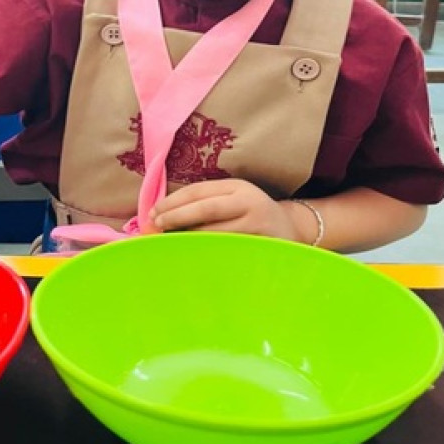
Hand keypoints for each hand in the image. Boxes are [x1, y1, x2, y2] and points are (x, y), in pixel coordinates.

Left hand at [149, 179, 298, 240]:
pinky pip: (225, 252)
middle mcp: (249, 203)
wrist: (290, 230)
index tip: (153, 212)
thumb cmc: (249, 214)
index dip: (173, 201)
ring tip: (168, 242)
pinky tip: (191, 256)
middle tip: (156, 225)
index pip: (199, 191)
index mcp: (238, 187)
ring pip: (214, 234)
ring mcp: (257, 227)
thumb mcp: (232, 199)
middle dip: (177, 217)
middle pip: (206, 209)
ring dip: (187, 239)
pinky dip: (205, 254)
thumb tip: (161, 214)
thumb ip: (204, 202)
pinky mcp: (260, 248)